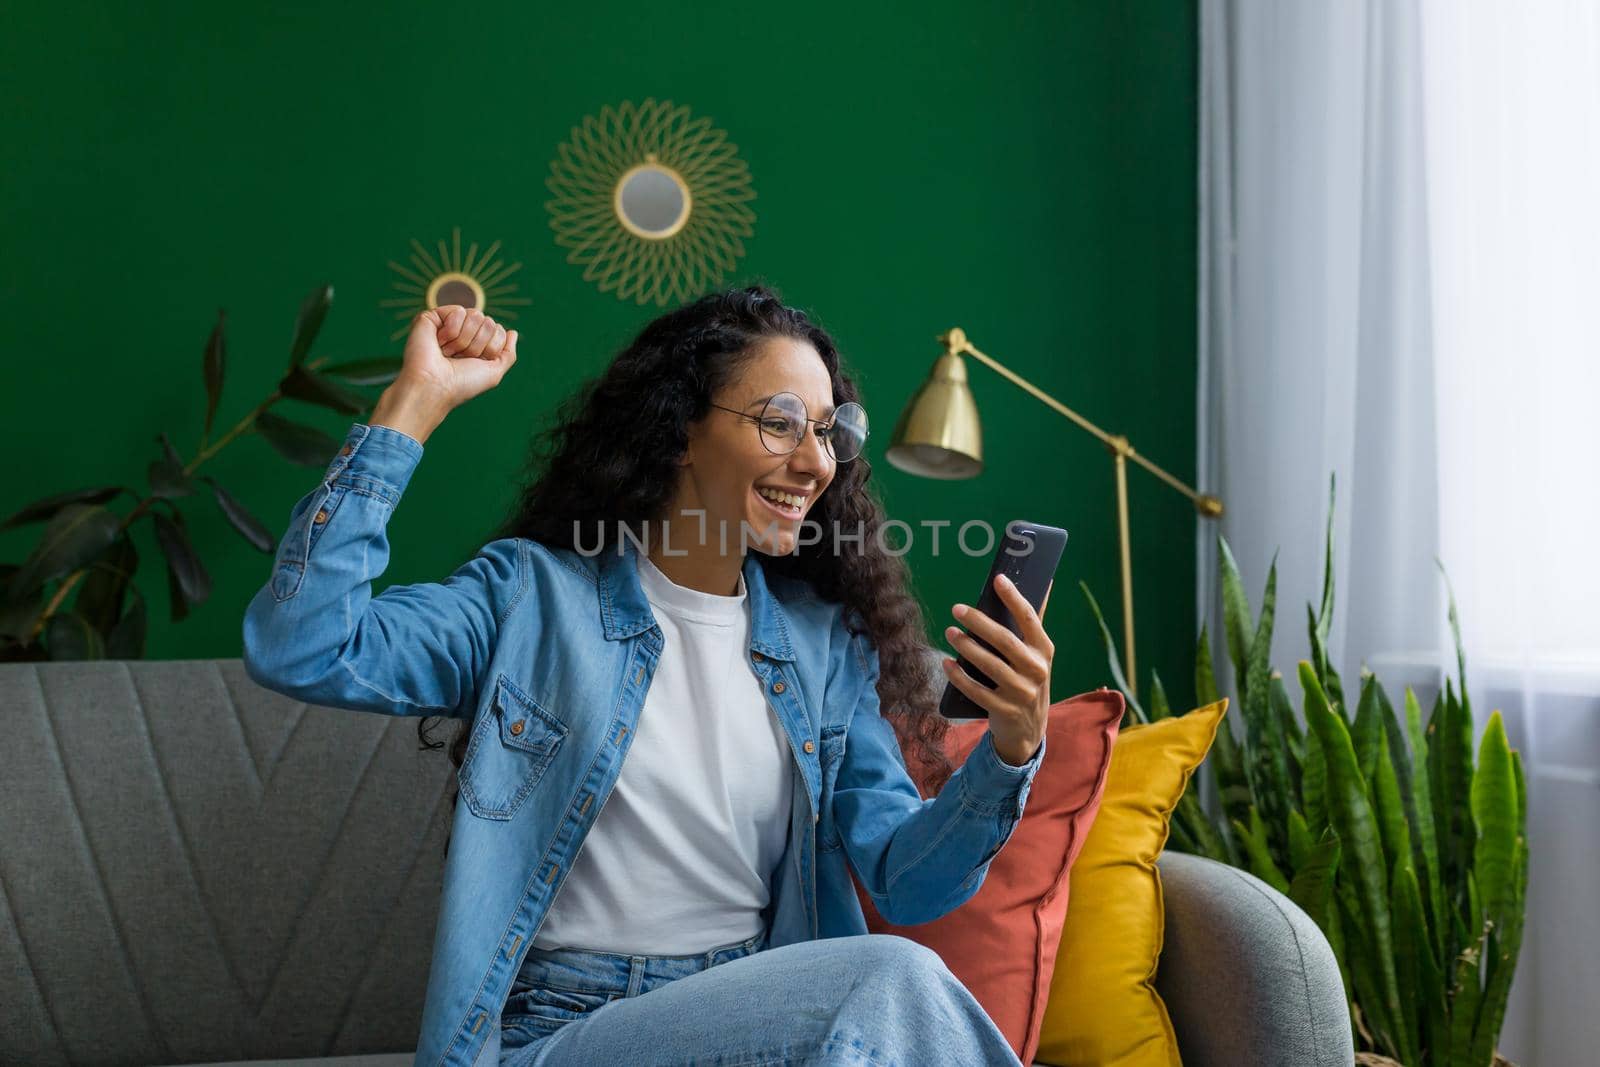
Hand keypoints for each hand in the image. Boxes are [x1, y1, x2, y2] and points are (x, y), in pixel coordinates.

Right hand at [396, 305, 518, 409]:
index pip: (499, 331)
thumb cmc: (462, 384)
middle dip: (478, 344)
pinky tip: (438, 342)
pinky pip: (458, 311)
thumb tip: (512, 332)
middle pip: (489, 322)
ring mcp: (448, 323)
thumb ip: (507, 353)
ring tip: (447, 352)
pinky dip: (452, 331)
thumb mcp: (494, 372)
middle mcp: (463, 333)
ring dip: (464, 339)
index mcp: (477, 344)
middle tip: (459, 358)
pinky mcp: (432, 316)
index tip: (475, 363)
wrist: (435, 386)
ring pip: (476, 314)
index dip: (492, 348)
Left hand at [941, 575, 1054, 765]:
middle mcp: (1036, 670)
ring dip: (966, 647)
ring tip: (950, 632)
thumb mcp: (1036, 656)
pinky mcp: (1004, 710)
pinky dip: (959, 677)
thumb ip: (1033, 624)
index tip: (997, 579)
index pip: (1030, 619)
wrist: (1029, 730)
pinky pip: (976, 690)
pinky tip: (946, 663)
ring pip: (989, 665)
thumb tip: (1043, 584)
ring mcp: (1021, 692)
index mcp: (1044, 651)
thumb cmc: (1028, 681)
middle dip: (979, 622)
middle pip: (1005, 641)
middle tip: (957, 609)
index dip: (1014, 598)